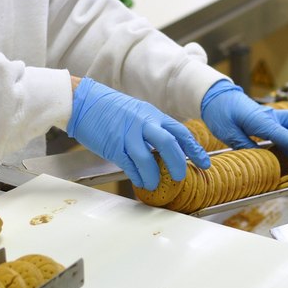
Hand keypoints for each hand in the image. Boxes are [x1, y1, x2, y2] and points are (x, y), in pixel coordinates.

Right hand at [67, 77, 209, 189]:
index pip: (180, 132)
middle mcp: (143, 122)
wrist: (83, 102)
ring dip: (154, 175)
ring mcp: (127, 134)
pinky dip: (137, 176)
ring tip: (155, 185)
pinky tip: (140, 181)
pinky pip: (129, 164)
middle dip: (178, 162)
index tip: (204, 163)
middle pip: (168, 143)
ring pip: (147, 158)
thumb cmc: (110, 109)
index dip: (194, 149)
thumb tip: (165, 152)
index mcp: (152, 114)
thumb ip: (152, 129)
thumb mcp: (137, 113)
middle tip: (181, 176)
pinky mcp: (113, 145)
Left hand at [201, 81, 287, 182]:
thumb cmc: (220, 112)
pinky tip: (282, 152)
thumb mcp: (228, 133)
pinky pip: (284, 131)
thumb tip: (262, 160)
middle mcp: (271, 118)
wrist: (217, 95)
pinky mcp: (268, 119)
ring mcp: (271, 117)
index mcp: (262, 121)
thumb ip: (246, 147)